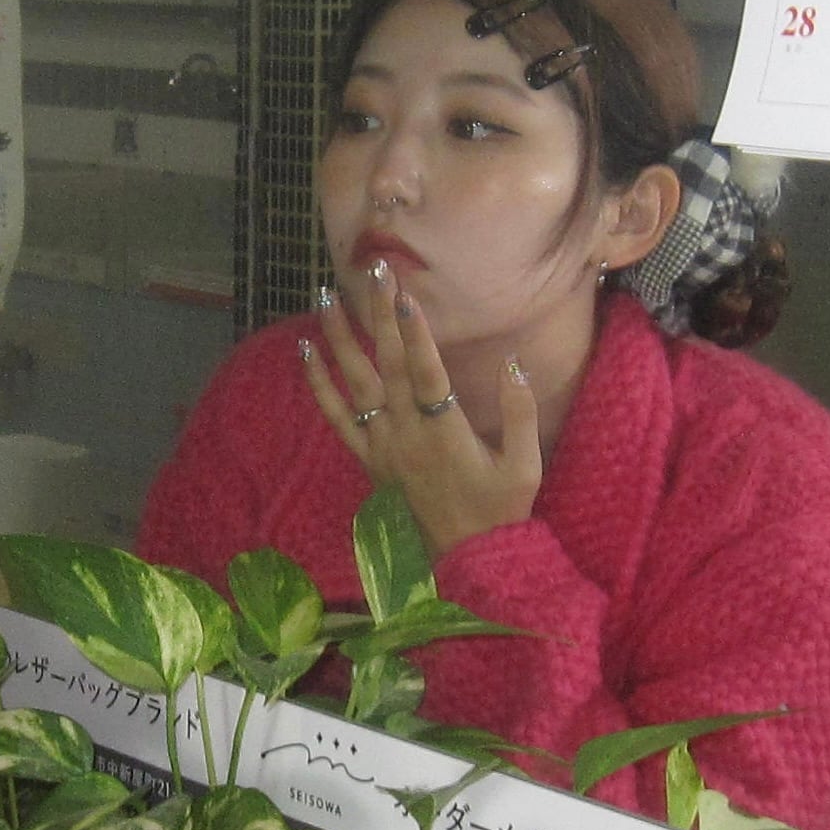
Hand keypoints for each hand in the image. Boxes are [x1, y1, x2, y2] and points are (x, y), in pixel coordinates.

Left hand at [300, 261, 542, 558]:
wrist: (465, 558)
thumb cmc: (500, 508)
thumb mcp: (525, 465)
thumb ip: (520, 411)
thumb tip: (512, 362)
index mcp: (445, 434)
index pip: (426, 374)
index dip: (416, 335)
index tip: (404, 297)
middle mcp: (406, 435)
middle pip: (388, 365)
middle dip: (379, 316)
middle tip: (373, 272)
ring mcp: (382, 445)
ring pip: (354, 384)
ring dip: (339, 338)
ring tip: (325, 296)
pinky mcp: (368, 457)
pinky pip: (336, 417)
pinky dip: (317, 384)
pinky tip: (304, 351)